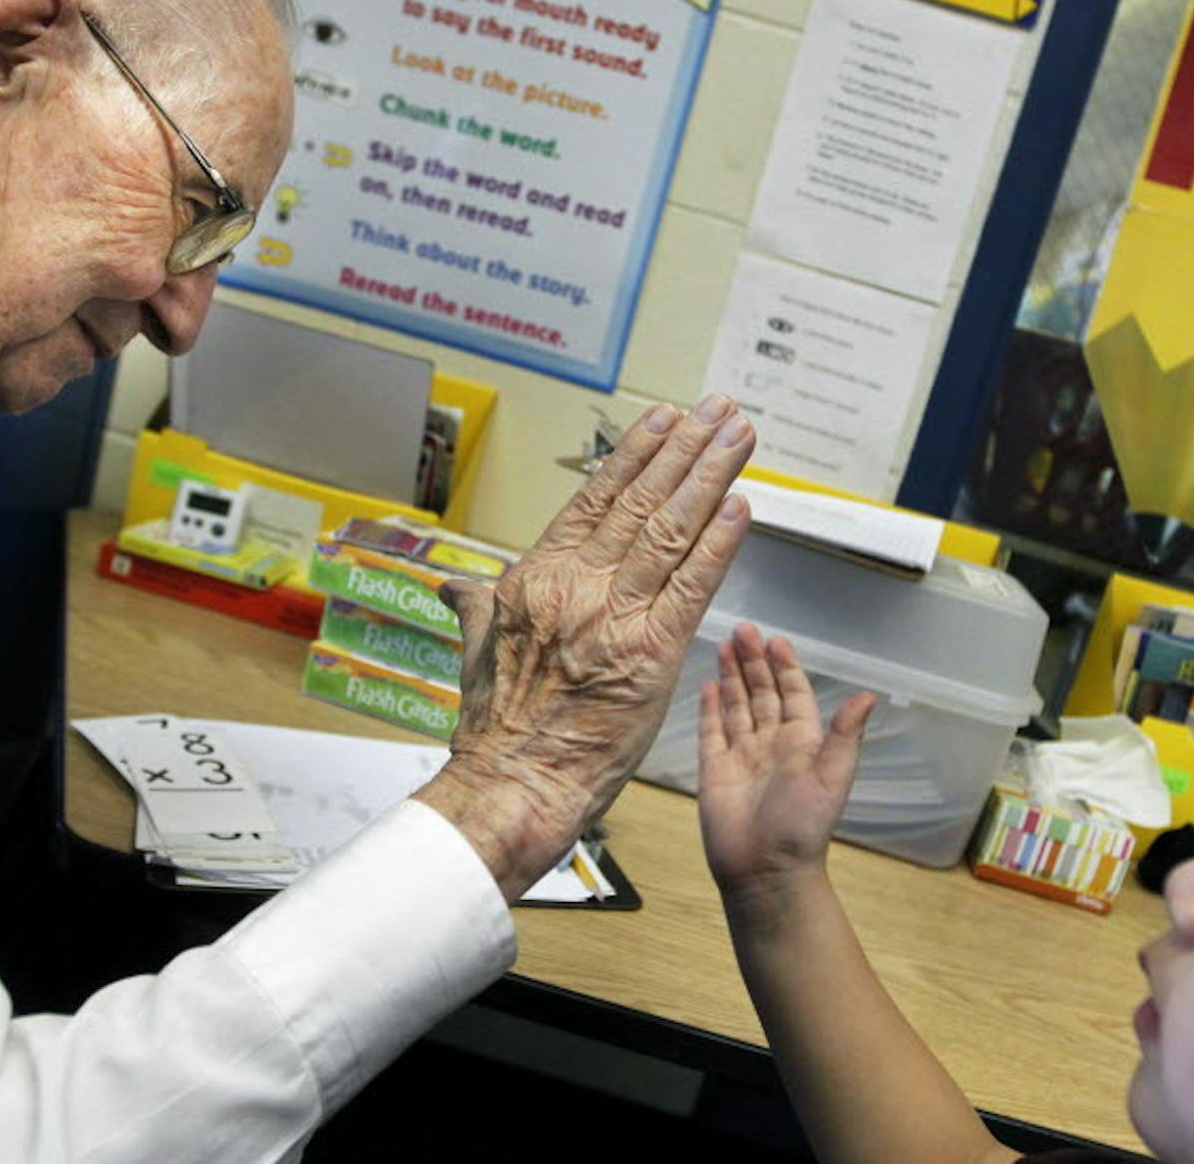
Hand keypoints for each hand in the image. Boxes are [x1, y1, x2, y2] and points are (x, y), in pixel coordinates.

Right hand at [413, 395, 755, 899]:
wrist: (512, 783)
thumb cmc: (495, 728)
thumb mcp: (476, 650)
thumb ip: (475, 606)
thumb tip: (452, 584)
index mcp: (534, 578)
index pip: (592, 499)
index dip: (635, 454)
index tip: (665, 418)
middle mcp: (574, 585)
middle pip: (640, 501)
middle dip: (686, 449)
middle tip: (720, 410)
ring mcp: (613, 616)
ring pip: (670, 530)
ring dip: (711, 477)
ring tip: (739, 437)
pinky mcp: (650, 654)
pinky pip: (692, 586)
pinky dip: (719, 544)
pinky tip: (741, 508)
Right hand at [698, 623, 874, 903]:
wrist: (764, 870)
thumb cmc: (802, 825)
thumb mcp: (832, 777)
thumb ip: (846, 735)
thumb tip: (867, 696)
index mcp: (802, 742)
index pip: (794, 694)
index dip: (785, 667)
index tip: (776, 641)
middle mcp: (771, 743)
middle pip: (762, 693)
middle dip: (753, 662)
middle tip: (743, 629)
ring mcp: (741, 755)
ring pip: (736, 706)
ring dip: (731, 676)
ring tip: (724, 644)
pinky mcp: (715, 770)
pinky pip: (712, 731)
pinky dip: (710, 708)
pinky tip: (708, 685)